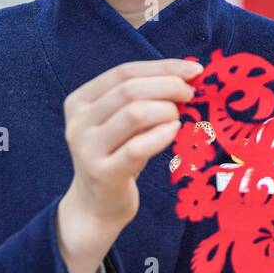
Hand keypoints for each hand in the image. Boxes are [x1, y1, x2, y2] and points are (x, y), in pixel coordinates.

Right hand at [57, 58, 201, 272]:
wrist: (97, 205)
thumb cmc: (118, 155)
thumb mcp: (123, 122)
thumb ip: (144, 97)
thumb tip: (188, 73)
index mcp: (80, 101)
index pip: (124, 71)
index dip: (163, 67)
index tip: (195, 70)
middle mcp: (78, 122)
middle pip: (129, 89)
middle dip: (168, 86)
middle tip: (191, 95)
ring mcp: (87, 148)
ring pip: (134, 113)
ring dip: (166, 110)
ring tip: (178, 118)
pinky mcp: (103, 174)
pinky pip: (138, 147)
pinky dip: (162, 135)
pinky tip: (174, 133)